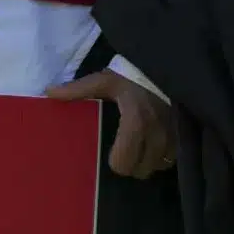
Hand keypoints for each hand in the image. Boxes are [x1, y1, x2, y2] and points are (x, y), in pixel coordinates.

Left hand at [47, 69, 176, 179]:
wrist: (169, 62)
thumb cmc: (132, 75)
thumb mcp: (104, 80)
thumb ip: (77, 90)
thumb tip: (49, 93)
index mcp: (134, 122)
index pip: (123, 162)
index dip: (116, 163)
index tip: (112, 155)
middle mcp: (156, 133)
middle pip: (140, 171)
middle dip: (132, 165)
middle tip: (126, 153)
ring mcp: (174, 135)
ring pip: (158, 167)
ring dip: (148, 162)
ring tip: (141, 150)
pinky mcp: (185, 134)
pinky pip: (172, 159)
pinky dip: (163, 157)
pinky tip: (156, 146)